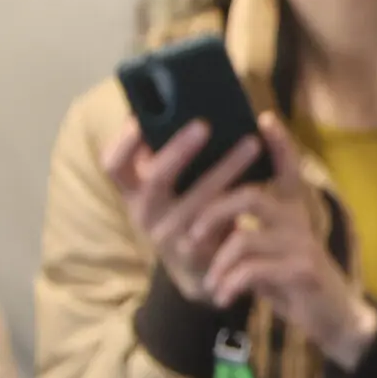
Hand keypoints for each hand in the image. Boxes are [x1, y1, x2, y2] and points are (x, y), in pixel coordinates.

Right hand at [104, 119, 267, 303]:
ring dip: (226, 168)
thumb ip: (174, 158)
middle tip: (205, 124)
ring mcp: (169, 235)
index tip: (139, 118)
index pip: (113, 166)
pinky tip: (263, 179)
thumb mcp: (174, 188)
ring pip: (198, 199)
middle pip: (155, 178)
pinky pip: (220, 221)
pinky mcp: (197, 252)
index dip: (123, 142)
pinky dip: (239, 198)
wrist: (205, 269)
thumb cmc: (192, 212)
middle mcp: (144, 213)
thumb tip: (186, 107)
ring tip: (252, 144)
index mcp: (134, 192)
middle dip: (179, 149)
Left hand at [191, 113, 376, 370]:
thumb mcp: (270, 246)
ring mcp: (301, 244)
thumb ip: (248, 225)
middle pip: (250, 196)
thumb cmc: (289, 276)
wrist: (330, 314)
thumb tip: (204, 208)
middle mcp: (299, 219)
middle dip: (212, 213)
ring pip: (245, 236)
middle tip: (190, 236)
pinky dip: (229, 284)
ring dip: (217, 261)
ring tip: (209, 279)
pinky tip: (224, 295)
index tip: (266, 119)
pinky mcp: (300, 271)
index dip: (280, 143)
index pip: (289, 167)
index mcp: (293, 209)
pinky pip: (251, 270)